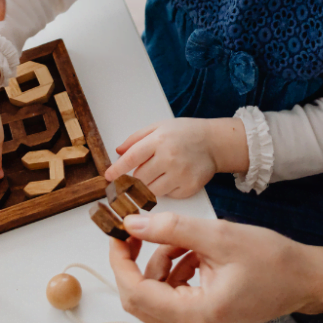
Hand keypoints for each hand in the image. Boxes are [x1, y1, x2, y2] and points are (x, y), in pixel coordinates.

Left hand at [105, 118, 248, 198]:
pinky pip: (167, 196)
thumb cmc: (185, 133)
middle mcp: (170, 158)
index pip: (131, 158)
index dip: (117, 170)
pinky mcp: (189, 188)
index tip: (108, 177)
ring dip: (147, 186)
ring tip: (155, 175)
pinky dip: (164, 190)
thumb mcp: (159, 127)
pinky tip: (171, 179)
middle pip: (139, 178)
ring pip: (151, 191)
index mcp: (159, 140)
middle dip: (133, 179)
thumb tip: (117, 152)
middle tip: (134, 177)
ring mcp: (180, 175)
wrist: (214, 143)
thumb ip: (136, 139)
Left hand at [108, 213, 322, 322]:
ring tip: (184, 238)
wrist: (305, 279)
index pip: (136, 293)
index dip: (120, 261)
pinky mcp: (201, 319)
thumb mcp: (219, 236)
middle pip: (141, 297)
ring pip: (154, 293)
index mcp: (196, 316)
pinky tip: (193, 251)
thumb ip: (171, 229)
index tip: (117, 233)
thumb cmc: (273, 262)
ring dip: (159, 261)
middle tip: (137, 229)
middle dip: (135, 260)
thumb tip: (133, 224)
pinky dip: (173, 269)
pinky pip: (171, 294)